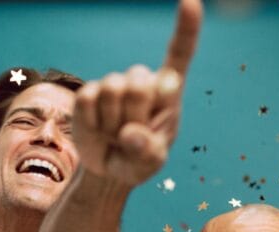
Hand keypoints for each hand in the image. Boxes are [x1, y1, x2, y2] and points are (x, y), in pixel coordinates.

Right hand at [72, 0, 201, 184]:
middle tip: (132, 135)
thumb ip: (147, 153)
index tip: (191, 1)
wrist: (108, 168)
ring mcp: (113, 84)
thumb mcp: (151, 163)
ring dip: (113, 123)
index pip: (179, 54)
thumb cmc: (139, 160)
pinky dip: (92, 125)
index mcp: (168, 92)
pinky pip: (88, 101)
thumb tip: (130, 135)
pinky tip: (98, 131)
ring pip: (113, 91)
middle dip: (136, 114)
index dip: (186, 28)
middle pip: (140, 83)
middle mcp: (142, 81)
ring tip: (115, 134)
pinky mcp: (87, 92)